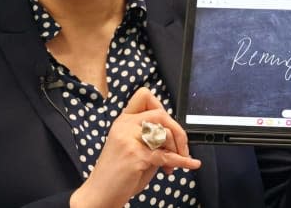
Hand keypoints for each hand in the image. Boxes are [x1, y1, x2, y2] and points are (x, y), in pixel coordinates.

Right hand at [70, 87, 200, 207]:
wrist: (100, 194)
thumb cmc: (117, 174)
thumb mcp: (134, 148)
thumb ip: (151, 137)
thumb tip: (177, 135)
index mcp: (123, 121)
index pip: (144, 96)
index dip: (161, 106)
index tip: (169, 124)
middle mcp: (125, 125)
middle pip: (161, 114)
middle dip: (177, 132)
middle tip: (181, 149)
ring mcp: (129, 139)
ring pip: (165, 133)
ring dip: (176, 150)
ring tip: (173, 163)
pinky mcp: (135, 155)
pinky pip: (166, 155)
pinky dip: (182, 161)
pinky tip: (191, 164)